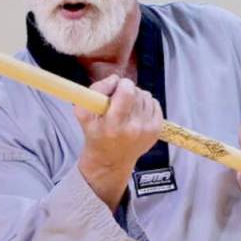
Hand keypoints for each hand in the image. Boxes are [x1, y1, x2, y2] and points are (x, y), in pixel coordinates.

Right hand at [75, 75, 162, 210]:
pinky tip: (136, 114)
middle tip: (117, 101)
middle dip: (126, 91)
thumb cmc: (96, 135)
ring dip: (136, 98)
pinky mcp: (157, 130)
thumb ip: (94, 91)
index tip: (115, 89)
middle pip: (136, 91)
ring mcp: (148, 130)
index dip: (121, 84)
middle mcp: (134, 128)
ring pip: (146, 95)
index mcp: (114, 125)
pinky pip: (154, 103)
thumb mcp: (83, 115)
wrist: (110, 161)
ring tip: (126, 109)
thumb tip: (114, 79)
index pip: (127, 91)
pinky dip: (145, 104)